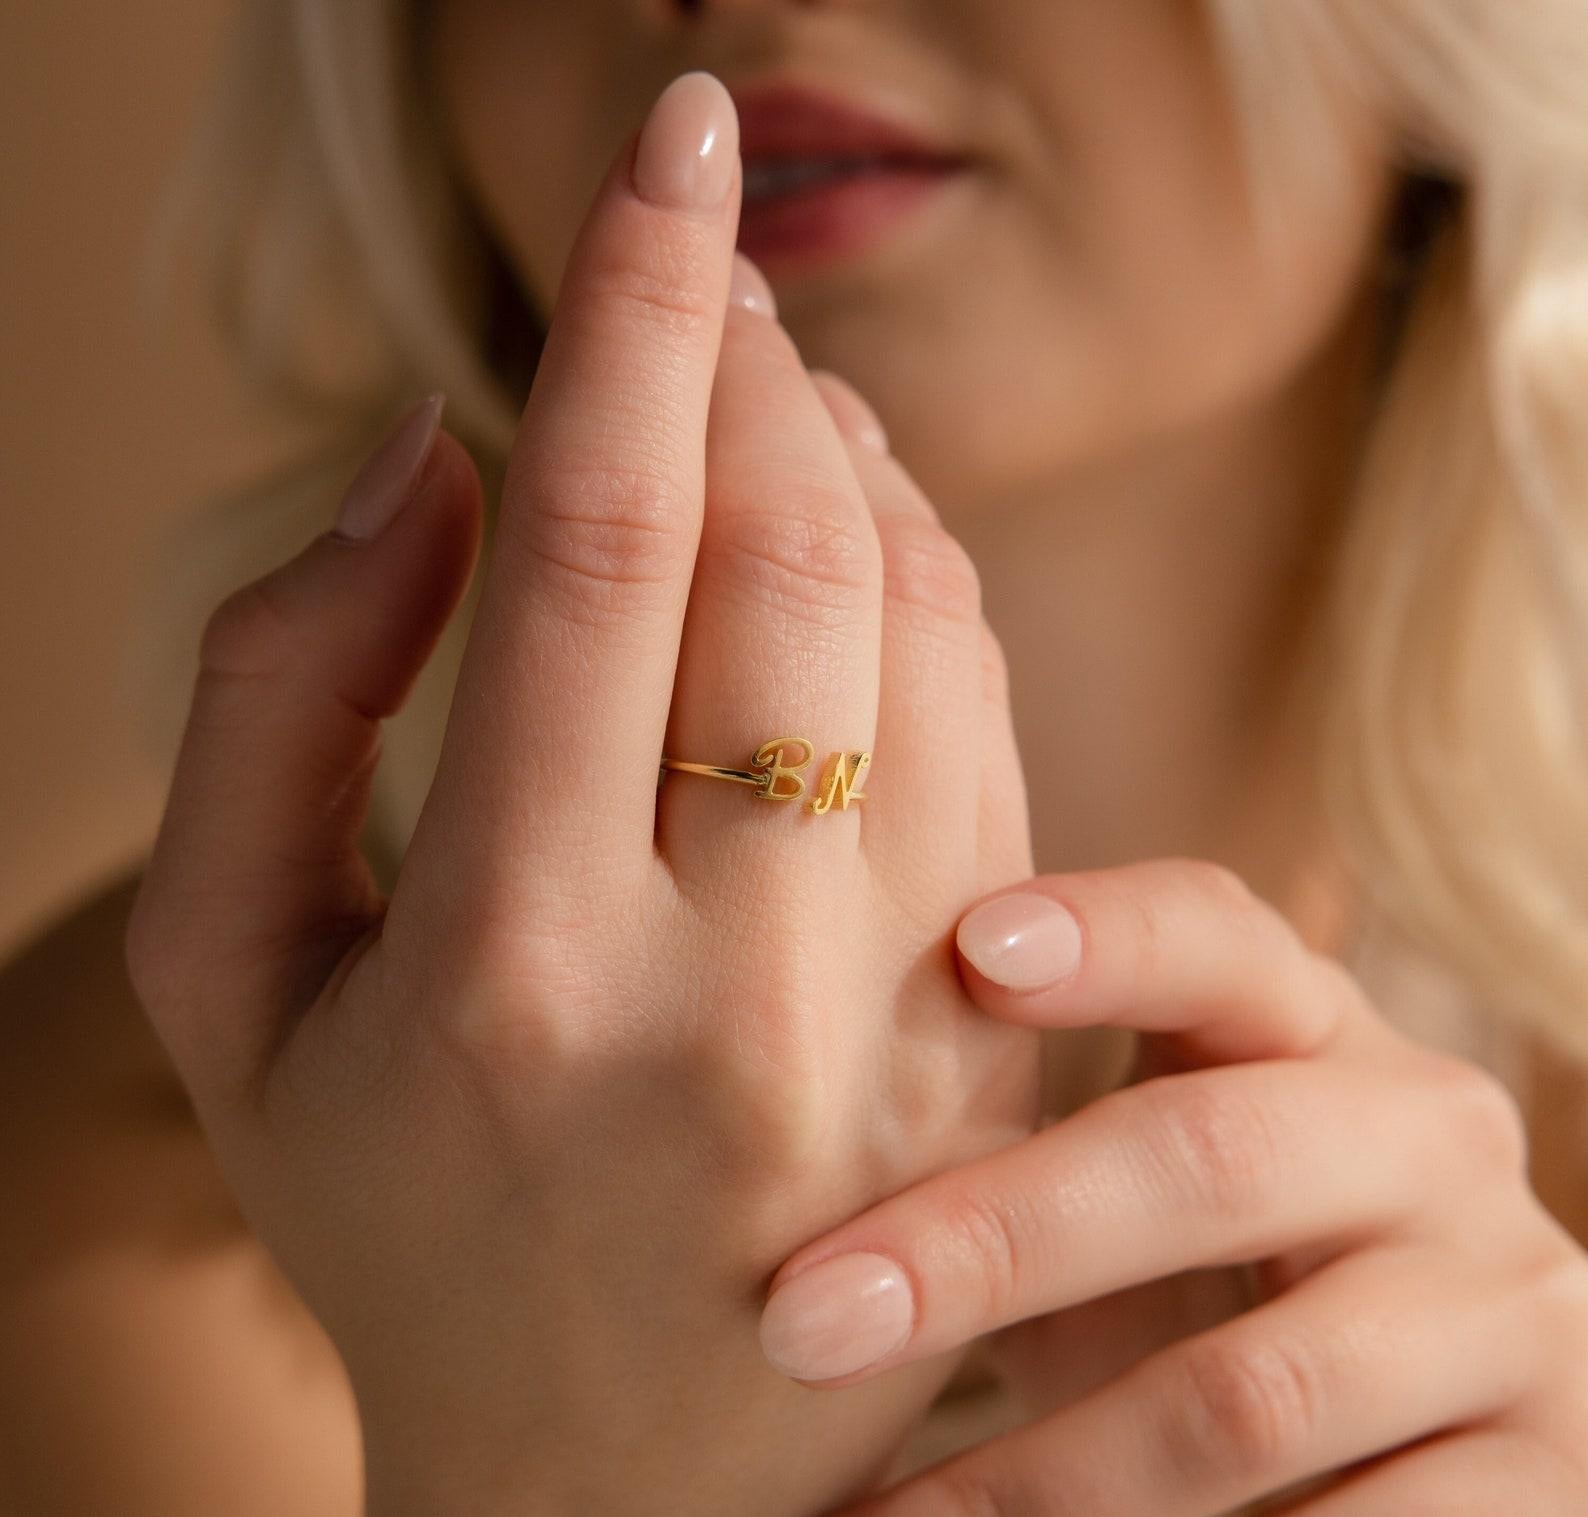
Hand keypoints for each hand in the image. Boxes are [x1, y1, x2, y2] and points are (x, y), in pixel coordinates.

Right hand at [126, 72, 1044, 1516]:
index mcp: (504, 962)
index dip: (637, 302)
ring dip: (848, 452)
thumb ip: (273, 692)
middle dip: (749, 354)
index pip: (598, 540)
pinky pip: (989, 722)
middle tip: (698, 270)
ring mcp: (899, 1008)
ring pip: (919, 616)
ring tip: (766, 395)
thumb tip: (429, 454)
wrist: (618, 1470)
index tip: (669, 139)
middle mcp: (731, 979)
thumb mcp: (233, 984)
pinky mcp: (995, 1022)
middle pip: (785, 547)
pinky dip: (925, 577)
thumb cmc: (394, 1216)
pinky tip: (854, 538)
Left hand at [759, 860, 1587, 1514]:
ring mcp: (1505, 1307)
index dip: (1106, 936)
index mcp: (1312, 1028)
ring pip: (1250, 1390)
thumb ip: (1020, 1128)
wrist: (1406, 1420)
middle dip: (991, 1242)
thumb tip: (776, 1139)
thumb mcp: (1133, 1180)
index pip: (1220, 935)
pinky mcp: (1547, 1476)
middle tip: (804, 1320)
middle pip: (1209, 1156)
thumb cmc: (1202, 1267)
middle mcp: (1427, 1139)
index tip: (969, 949)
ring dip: (1043, 1475)